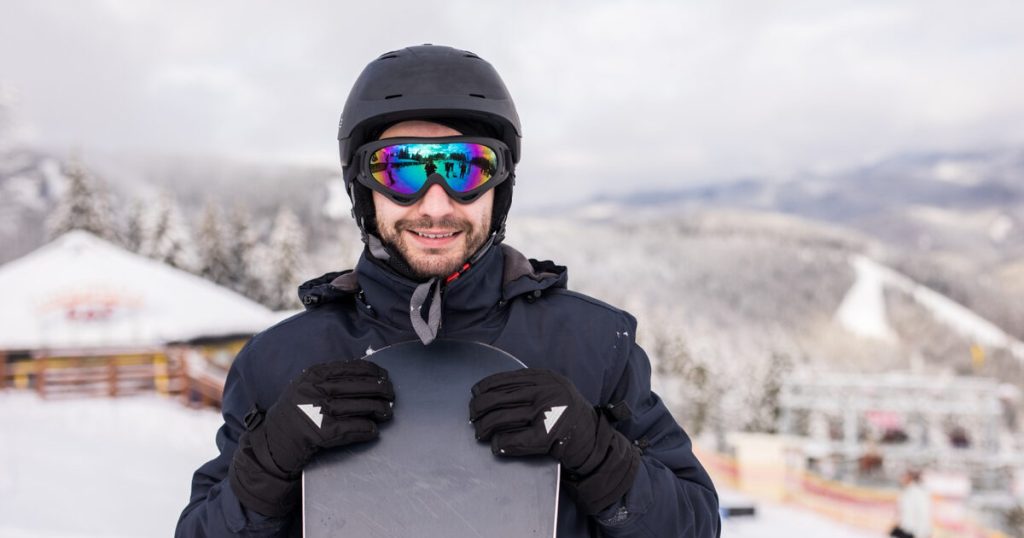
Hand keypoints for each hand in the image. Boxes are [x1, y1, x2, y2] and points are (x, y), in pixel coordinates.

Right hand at [229, 359, 393, 515]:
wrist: (273, 444)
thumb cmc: (296, 415)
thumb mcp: (306, 388)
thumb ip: (330, 380)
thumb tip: (369, 375)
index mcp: (312, 375)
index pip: (350, 368)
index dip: (372, 371)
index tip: (385, 375)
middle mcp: (313, 390)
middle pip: (357, 386)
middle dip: (379, 389)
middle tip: (391, 394)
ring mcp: (315, 411)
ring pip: (357, 406)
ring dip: (377, 409)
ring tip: (387, 412)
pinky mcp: (318, 432)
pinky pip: (350, 428)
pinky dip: (364, 429)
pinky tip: (373, 430)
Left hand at [469, 368, 638, 513]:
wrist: (594, 442)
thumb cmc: (567, 417)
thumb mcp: (553, 391)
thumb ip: (529, 387)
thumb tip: (487, 392)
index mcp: (545, 377)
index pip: (505, 378)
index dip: (485, 387)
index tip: (475, 395)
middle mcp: (547, 390)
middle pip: (498, 398)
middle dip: (479, 409)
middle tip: (473, 418)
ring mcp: (549, 411)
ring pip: (502, 418)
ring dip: (484, 428)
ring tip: (480, 433)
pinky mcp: (549, 435)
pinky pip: (515, 439)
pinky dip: (501, 444)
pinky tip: (497, 446)